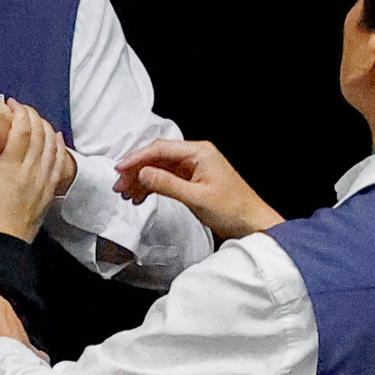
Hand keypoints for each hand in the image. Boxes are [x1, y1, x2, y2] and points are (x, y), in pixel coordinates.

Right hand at [0, 100, 76, 242]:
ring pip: (52, 147)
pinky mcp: (48, 192)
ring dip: (46, 129)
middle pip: (40, 134)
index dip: (18, 113)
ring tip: (37, 119)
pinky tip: (56, 138)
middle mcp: (31, 170)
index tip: (10, 103)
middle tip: (20, 109)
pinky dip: (59, 147)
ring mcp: (43, 182)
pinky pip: (59, 163)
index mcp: (9, 167)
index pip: (22, 131)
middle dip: (32, 116)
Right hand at [114, 137, 281, 238]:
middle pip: (157, 156)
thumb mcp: (196, 197)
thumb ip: (166, 183)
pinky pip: (167, 178)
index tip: (120, 170)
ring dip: (142, 179)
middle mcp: (197, 155)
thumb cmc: (233, 210)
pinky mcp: (194, 180)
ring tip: (128, 193)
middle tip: (120, 185)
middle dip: (136, 170)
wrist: (254, 226)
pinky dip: (153, 186)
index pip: (159, 149)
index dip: (136, 159)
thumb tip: (142, 173)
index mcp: (200, 152)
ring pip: (159, 168)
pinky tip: (142, 196)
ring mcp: (195, 167)